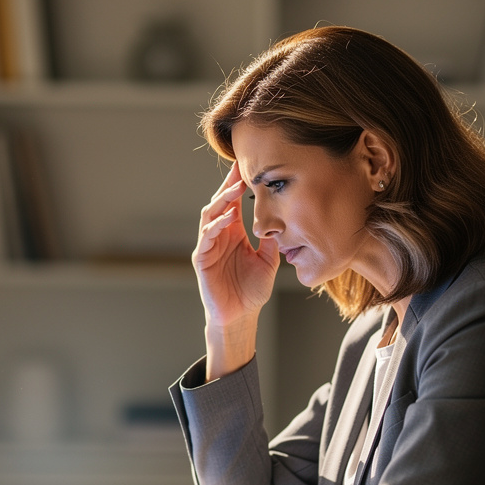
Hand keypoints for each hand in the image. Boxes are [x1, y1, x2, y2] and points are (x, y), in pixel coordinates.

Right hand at [194, 162, 279, 329]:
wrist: (240, 316)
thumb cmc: (251, 291)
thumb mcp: (269, 261)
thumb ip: (273, 241)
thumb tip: (282, 221)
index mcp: (234, 233)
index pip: (234, 204)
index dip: (239, 186)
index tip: (249, 168)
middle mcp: (220, 235)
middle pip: (220, 203)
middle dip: (229, 185)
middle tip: (240, 169)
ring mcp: (209, 245)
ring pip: (210, 215)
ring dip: (222, 201)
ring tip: (235, 189)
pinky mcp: (202, 259)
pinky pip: (207, 237)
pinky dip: (216, 225)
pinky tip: (227, 218)